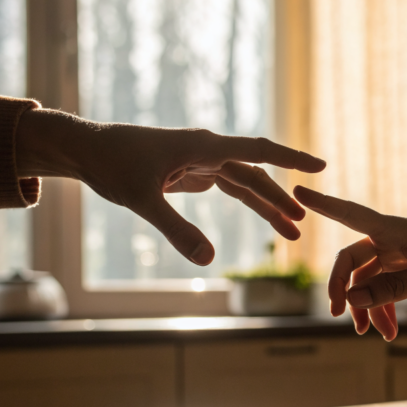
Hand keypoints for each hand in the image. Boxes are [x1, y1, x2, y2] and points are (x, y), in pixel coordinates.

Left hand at [16, 109, 325, 264]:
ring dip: (268, 206)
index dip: (290, 158)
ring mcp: (201, 161)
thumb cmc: (112, 165)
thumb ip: (176, 230)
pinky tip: (266, 217)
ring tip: (292, 231)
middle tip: (302, 227)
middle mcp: (208, 150)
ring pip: (245, 183)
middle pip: (255, 175)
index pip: (257, 151)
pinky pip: (231, 187)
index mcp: (202, 147)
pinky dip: (249, 202)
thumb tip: (208, 260)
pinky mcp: (192, 172)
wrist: (88, 150)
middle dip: (280, 201)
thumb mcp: (142, 201)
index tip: (319, 165)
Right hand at [294, 186, 406, 339]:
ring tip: (373, 335)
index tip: (297, 192)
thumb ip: (393, 287)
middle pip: (351, 260)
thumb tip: (352, 298)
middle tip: (339, 317)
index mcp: (394, 230)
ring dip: (366, 307)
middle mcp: (390, 238)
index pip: (350, 214)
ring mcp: (396, 253)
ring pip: (366, 280)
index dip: (323, 204)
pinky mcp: (405, 267)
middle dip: (342, 289)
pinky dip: (383, 308)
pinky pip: (382, 288)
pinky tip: (390, 330)